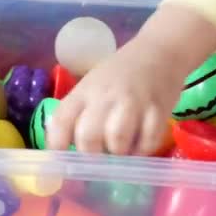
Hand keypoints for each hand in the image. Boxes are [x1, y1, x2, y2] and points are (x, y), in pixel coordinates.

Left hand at [46, 4, 215, 154]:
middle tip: (98, 159)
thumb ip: (77, 113)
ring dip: (118, 153)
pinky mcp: (158, 110)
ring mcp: (133, 103)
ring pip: (117, 140)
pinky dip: (143, 151)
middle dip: (91, 155)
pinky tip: (140, 145)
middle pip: (88, 137)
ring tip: (121, 152)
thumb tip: (62, 147)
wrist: (158, 52)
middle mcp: (105, 97)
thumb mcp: (90, 87)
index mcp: (83, 92)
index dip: (56, 146)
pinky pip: (148, 142)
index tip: (62, 162)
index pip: (60, 122)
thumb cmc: (119, 74)